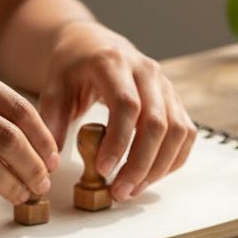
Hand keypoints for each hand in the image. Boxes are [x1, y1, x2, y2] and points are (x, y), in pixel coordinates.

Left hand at [38, 22, 196, 199]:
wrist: (93, 44)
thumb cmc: (72, 67)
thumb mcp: (53, 87)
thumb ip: (51, 121)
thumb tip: (52, 161)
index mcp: (114, 63)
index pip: (127, 105)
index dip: (118, 142)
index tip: (104, 171)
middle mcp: (147, 72)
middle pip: (157, 123)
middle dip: (140, 164)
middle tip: (119, 192)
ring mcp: (165, 85)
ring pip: (178, 131)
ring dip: (158, 167)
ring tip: (131, 190)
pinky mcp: (174, 100)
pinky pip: (185, 134)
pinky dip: (172, 160)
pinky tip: (149, 177)